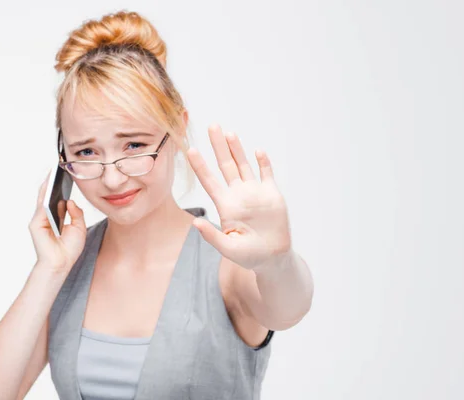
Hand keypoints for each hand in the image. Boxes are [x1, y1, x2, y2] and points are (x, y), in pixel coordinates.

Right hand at [28, 171, 86, 272]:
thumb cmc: (69, 249)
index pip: (58, 199)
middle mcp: (46, 217)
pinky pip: (41, 206)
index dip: (60, 187)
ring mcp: (40, 220)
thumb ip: (76, 213)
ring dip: (47, 185)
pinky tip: (49, 185)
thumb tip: (70, 201)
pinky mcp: (36, 223)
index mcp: (57, 218)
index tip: (66, 174)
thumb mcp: (79, 228)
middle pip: (49, 196)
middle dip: (52, 182)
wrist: (61, 263)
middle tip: (57, 167)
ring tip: (53, 171)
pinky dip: (44, 195)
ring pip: (43, 198)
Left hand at [186, 124, 291, 269]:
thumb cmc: (249, 255)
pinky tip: (258, 151)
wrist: (273, 258)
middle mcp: (238, 194)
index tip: (190, 149)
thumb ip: (212, 236)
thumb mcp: (228, 248)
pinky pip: (266, 174)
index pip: (209, 181)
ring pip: (243, 165)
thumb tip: (195, 223)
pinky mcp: (271, 194)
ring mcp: (255, 192)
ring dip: (237, 149)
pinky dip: (263, 162)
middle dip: (218, 146)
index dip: (200, 166)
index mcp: (225, 205)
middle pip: (225, 165)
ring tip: (229, 133)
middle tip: (212, 126)